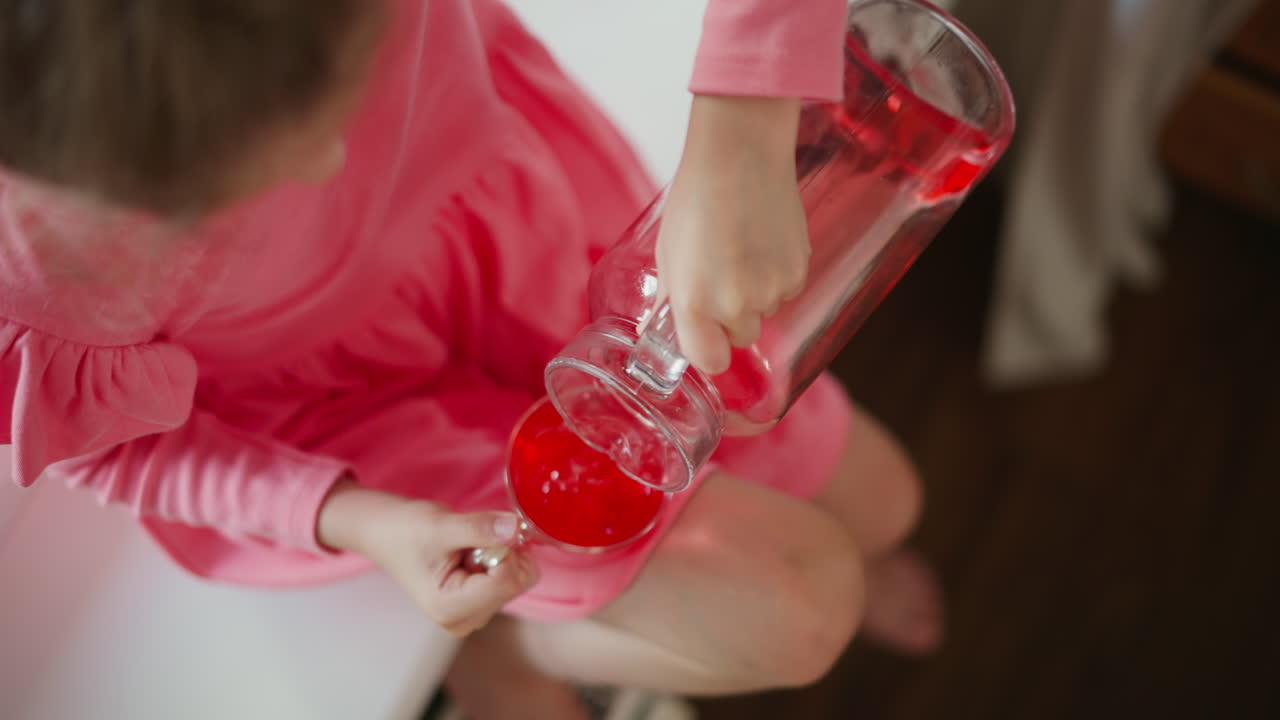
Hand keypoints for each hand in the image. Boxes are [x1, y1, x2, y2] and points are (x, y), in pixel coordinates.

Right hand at [317, 480, 537, 636]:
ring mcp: (474, 614)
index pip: (507, 581)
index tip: (482, 533)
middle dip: (504, 553)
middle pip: (517, 583)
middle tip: (471, 541)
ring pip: (518, 580)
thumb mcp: (441, 525)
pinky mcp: (479, 604)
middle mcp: (465, 620)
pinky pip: (511, 578)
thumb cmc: (405, 531)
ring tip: (466, 549)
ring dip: (500, 554)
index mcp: (451, 609)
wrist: (386, 533)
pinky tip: (470, 554)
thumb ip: (479, 528)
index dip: (504, 550)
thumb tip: (514, 527)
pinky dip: (499, 559)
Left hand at [656, 95, 808, 374]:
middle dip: (731, 317)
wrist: (741, 153)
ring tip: (742, 249)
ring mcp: (772, 290)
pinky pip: (787, 290)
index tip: (705, 334)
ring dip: (755, 293)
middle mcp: (735, 305)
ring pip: (765, 312)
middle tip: (721, 275)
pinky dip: (777, 275)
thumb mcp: (668, 251)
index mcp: (695, 303)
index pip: (710, 362)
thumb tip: (655, 328)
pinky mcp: (799, 271)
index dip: (708, 349)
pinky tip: (763, 241)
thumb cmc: (697, 197)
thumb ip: (669, 297)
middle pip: (739, 338)